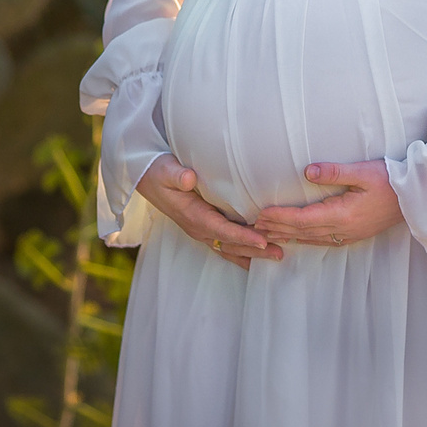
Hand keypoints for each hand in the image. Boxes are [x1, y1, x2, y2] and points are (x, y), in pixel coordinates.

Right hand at [136, 157, 281, 269]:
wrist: (146, 178)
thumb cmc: (158, 172)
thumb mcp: (165, 170)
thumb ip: (176, 175)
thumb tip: (188, 179)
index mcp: (193, 216)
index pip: (222, 230)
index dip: (242, 236)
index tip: (262, 239)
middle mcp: (199, 228)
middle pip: (231, 245)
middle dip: (255, 250)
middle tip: (280, 252)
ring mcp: (202, 230)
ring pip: (231, 248)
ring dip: (253, 253)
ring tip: (278, 255)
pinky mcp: (206, 228)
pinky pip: (227, 245)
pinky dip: (244, 251)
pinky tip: (259, 255)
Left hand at [253, 160, 400, 248]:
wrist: (416, 198)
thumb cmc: (391, 180)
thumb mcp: (363, 171)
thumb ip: (334, 172)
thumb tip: (307, 171)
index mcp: (343, 214)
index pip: (303, 218)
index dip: (280, 217)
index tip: (261, 214)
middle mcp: (343, 229)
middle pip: (302, 231)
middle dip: (277, 228)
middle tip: (253, 225)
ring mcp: (349, 234)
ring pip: (311, 238)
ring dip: (287, 235)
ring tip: (266, 232)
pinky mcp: (354, 234)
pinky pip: (322, 240)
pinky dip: (304, 238)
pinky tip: (296, 237)